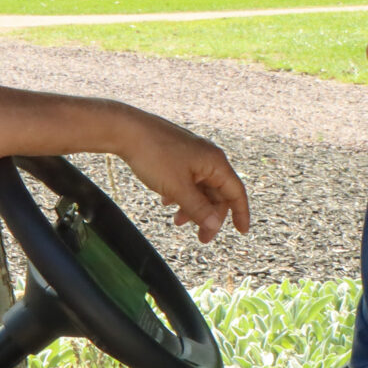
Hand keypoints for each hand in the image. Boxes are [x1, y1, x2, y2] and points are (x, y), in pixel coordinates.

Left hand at [117, 111, 250, 242]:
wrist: (126, 130)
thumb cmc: (154, 155)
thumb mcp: (178, 189)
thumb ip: (198, 209)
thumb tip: (216, 226)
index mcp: (215, 163)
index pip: (236, 192)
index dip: (241, 213)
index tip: (242, 232)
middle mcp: (208, 157)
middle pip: (218, 193)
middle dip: (209, 216)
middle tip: (201, 237)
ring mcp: (193, 155)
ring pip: (201, 188)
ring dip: (192, 207)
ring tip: (177, 221)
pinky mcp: (178, 154)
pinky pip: (187, 179)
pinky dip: (181, 194)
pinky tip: (167, 202)